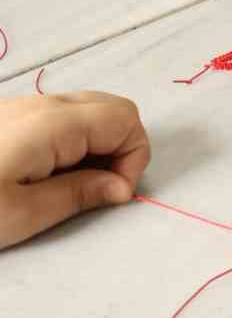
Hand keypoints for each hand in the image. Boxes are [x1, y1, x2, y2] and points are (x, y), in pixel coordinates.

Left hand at [0, 92, 149, 249]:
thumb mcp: (21, 214)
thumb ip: (77, 195)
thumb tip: (120, 187)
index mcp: (53, 123)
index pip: (126, 121)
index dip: (133, 158)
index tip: (113, 194)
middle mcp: (41, 103)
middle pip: (113, 109)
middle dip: (121, 148)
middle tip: (99, 188)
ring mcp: (21, 106)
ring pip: (86, 112)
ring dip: (96, 145)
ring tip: (70, 183)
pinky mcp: (6, 116)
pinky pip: (59, 117)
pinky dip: (71, 141)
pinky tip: (45, 172)